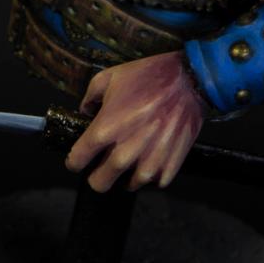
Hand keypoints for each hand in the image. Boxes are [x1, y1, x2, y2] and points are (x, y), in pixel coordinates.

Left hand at [65, 50, 208, 192]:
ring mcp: (148, 163)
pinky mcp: (168, 167)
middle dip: (98, 174)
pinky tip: (154, 152)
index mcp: (104, 131)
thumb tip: (85, 112)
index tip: (80, 157)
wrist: (188, 81)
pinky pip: (154, 181)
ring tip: (135, 153)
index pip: (76, 162)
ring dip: (128, 173)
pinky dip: (153, 170)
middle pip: (99, 184)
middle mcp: (123, 154)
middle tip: (106, 161)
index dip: (75, 160)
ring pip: (128, 185)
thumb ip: (90, 97)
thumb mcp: (110, 76)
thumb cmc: (148, 76)